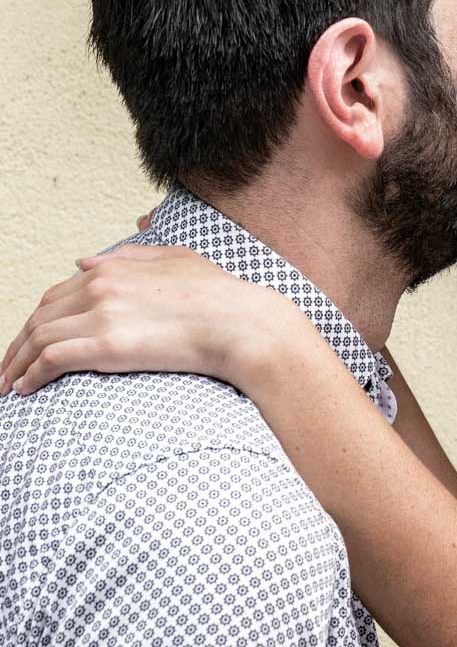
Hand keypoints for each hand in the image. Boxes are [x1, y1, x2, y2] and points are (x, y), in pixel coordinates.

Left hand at [0, 245, 287, 396]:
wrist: (242, 324)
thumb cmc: (221, 296)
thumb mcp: (177, 259)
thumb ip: (131, 256)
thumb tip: (83, 261)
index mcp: (115, 266)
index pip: (57, 294)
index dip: (36, 321)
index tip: (28, 342)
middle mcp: (101, 286)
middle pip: (39, 317)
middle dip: (17, 344)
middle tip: (6, 369)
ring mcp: (102, 315)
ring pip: (38, 339)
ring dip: (16, 364)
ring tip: (7, 386)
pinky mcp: (107, 347)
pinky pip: (51, 360)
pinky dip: (31, 375)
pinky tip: (25, 390)